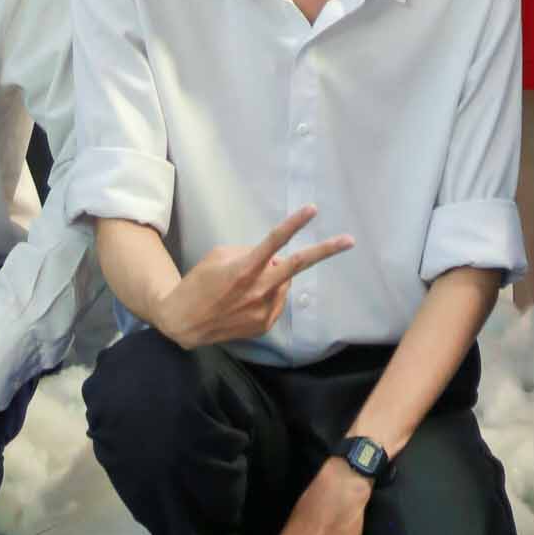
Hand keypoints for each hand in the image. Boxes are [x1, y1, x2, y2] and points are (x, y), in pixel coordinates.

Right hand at [154, 206, 354, 351]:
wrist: (184, 322)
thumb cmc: (199, 282)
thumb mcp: (219, 256)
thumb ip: (249, 252)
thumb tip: (273, 259)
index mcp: (246, 268)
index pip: (275, 241)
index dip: (295, 223)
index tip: (313, 209)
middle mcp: (260, 290)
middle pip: (298, 265)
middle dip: (325, 251)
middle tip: (349, 240)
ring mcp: (264, 311)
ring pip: (283, 283)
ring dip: (275, 276)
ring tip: (247, 283)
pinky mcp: (265, 325)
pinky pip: (276, 301)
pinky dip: (269, 294)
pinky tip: (247, 299)